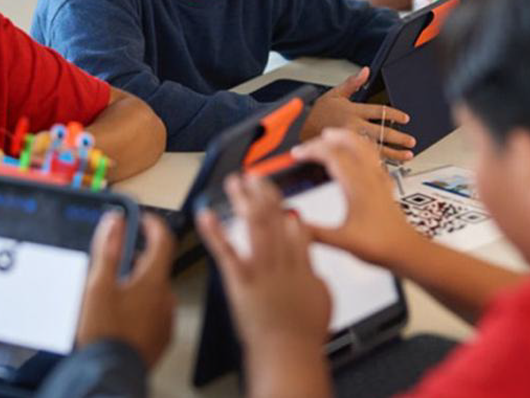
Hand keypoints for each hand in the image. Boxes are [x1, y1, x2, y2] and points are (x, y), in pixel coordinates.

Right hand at [76, 213, 175, 368]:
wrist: (111, 374)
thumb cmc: (105, 334)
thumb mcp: (98, 286)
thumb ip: (108, 250)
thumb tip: (115, 222)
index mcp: (154, 282)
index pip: (164, 240)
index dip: (153, 225)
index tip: (144, 220)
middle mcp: (166, 298)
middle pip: (157, 266)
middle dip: (138, 258)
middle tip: (117, 260)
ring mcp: (166, 319)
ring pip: (155, 290)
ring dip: (139, 284)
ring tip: (114, 292)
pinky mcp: (162, 337)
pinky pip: (155, 312)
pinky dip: (141, 306)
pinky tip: (122, 315)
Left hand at [195, 175, 330, 352]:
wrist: (288, 353)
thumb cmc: (305, 334)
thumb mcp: (322, 298)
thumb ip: (314, 275)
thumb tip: (311, 265)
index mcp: (301, 264)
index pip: (296, 227)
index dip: (287, 210)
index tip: (280, 198)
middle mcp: (281, 261)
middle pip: (273, 218)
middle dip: (264, 193)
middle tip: (255, 176)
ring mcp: (260, 269)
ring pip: (253, 226)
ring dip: (242, 200)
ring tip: (235, 182)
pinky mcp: (239, 281)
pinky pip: (226, 252)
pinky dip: (215, 232)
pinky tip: (206, 215)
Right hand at [291, 129, 417, 266]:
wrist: (407, 250)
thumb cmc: (381, 245)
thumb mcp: (341, 241)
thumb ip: (314, 232)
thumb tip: (292, 223)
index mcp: (357, 186)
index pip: (333, 155)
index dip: (312, 150)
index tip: (297, 153)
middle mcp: (370, 178)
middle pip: (350, 143)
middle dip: (329, 138)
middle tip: (312, 141)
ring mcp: (380, 180)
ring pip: (365, 147)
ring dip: (348, 138)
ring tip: (335, 136)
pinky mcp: (385, 186)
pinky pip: (374, 158)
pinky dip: (362, 149)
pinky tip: (359, 156)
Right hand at [302, 67, 414, 160]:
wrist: (300, 131)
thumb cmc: (317, 114)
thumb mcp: (334, 94)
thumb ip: (352, 83)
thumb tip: (365, 71)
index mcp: (353, 111)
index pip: (379, 111)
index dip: (394, 114)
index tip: (405, 118)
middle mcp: (354, 126)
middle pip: (381, 131)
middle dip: (399, 137)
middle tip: (411, 141)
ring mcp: (351, 141)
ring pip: (377, 148)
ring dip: (394, 153)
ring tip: (407, 155)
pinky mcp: (347, 152)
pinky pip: (366, 158)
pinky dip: (380, 162)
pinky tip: (390, 165)